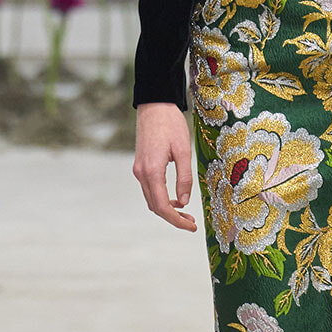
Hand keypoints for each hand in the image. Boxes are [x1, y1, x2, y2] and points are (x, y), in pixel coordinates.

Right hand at [133, 101, 197, 231]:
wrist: (154, 105)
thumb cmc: (171, 125)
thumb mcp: (184, 151)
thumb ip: (184, 178)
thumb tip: (184, 202)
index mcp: (152, 171)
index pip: (163, 206)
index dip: (177, 221)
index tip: (191, 226)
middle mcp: (141, 173)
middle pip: (155, 206)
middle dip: (173, 218)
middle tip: (192, 222)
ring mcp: (139, 170)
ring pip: (151, 199)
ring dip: (167, 209)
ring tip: (186, 213)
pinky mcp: (141, 165)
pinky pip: (150, 189)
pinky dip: (162, 198)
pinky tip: (176, 198)